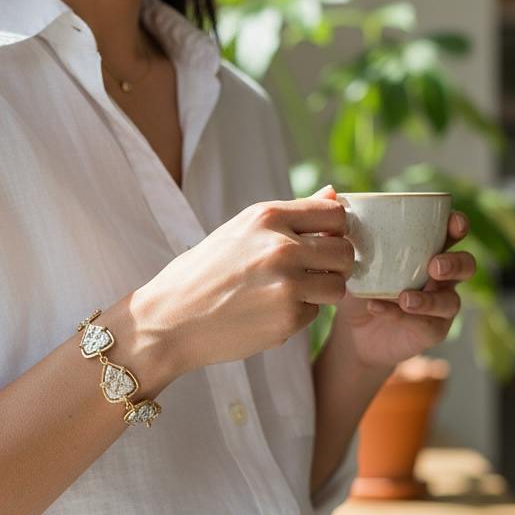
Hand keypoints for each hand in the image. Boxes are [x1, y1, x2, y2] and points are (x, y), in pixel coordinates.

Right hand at [132, 187, 353, 373]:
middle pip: (345, 252)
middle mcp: (282, 247)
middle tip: (314, 272)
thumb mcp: (239, 231)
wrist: (169, 320)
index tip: (323, 241)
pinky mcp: (287, 319)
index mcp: (267, 217)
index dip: (336, 230)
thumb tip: (333, 194)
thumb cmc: (201, 273)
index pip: (335, 214)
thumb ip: (289, 216)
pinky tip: (267, 312)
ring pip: (337, 286)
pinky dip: (297, 314)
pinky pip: (314, 313)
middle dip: (335, 264)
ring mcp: (287, 285)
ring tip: (290, 293)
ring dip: (321, 292)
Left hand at [328, 194, 475, 368]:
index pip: (453, 233)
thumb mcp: (346, 258)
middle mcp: (441, 277)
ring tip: (404, 297)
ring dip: (429, 298)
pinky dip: (402, 316)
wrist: (352, 331)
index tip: (453, 222)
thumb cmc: (358, 285)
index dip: (458, 225)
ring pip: (450, 301)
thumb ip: (339, 229)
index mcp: (428, 250)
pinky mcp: (432, 331)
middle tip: (434, 265)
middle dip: (454, 263)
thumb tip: (331, 191)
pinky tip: (378, 307)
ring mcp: (440, 306)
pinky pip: (426, 324)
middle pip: (466, 265)